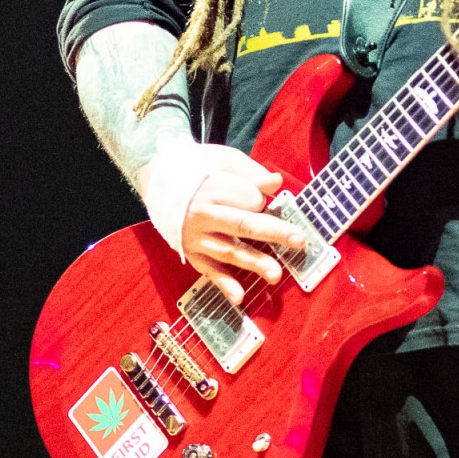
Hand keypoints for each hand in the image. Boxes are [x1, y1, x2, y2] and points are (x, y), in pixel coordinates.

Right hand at [138, 141, 307, 303]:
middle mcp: (202, 215)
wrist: (160, 178)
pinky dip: (224, 285)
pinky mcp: (192, 253)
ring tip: (276, 274)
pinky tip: (239, 297)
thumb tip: (277, 183)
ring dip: (253, 263)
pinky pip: (209, 271)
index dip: (262, 200)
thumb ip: (251, 172)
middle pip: (243, 225)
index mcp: (212, 189)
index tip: (264, 199)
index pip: (249, 199)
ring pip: (229, 251)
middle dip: (273, 233)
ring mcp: (196, 237)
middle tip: (299, 240)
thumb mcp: (223, 159)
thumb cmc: (198, 168)